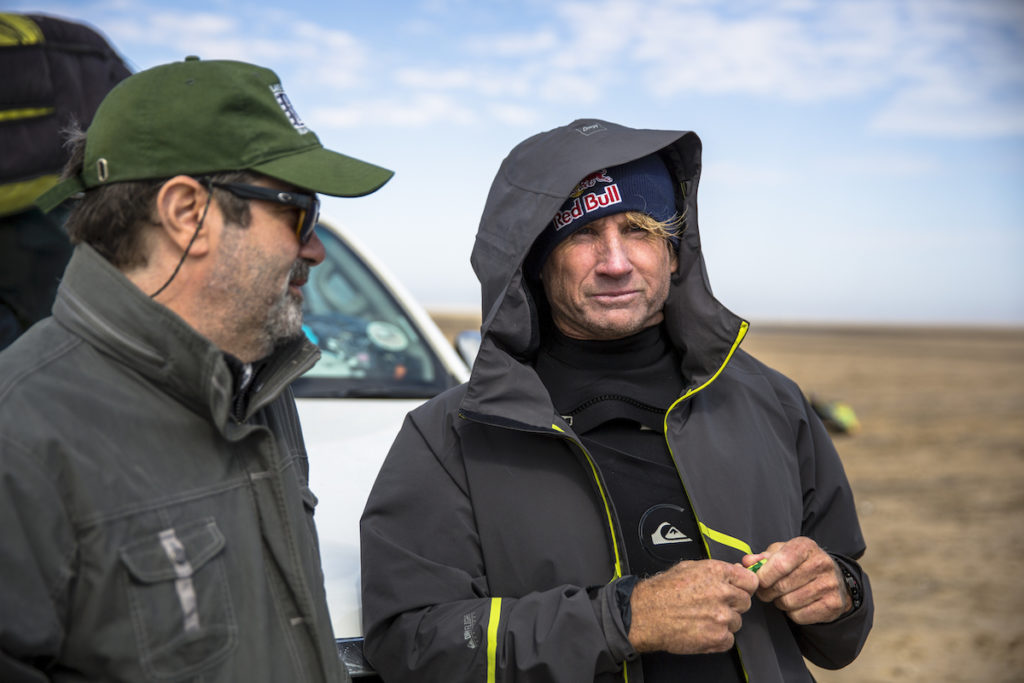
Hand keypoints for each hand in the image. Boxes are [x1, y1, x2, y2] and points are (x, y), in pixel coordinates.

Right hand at [627, 560, 758, 654]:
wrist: (645, 615)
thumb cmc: (661, 591)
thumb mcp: (688, 568)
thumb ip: (715, 571)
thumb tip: (734, 572)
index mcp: (717, 572)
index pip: (750, 581)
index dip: (744, 587)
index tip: (739, 591)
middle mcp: (722, 593)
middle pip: (745, 602)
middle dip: (733, 605)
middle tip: (714, 606)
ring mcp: (721, 616)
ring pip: (737, 622)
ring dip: (724, 622)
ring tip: (704, 619)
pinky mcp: (717, 637)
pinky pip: (729, 640)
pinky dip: (718, 638)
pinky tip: (703, 630)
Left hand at [742, 537, 850, 624]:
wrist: (834, 578)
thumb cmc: (800, 564)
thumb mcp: (782, 553)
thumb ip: (761, 558)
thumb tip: (746, 563)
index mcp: (805, 546)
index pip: (780, 564)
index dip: (763, 576)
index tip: (758, 581)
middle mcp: (821, 563)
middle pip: (781, 586)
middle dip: (767, 592)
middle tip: (766, 591)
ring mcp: (829, 584)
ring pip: (788, 602)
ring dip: (779, 603)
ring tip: (782, 596)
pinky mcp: (833, 604)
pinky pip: (799, 616)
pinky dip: (791, 613)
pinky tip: (796, 604)